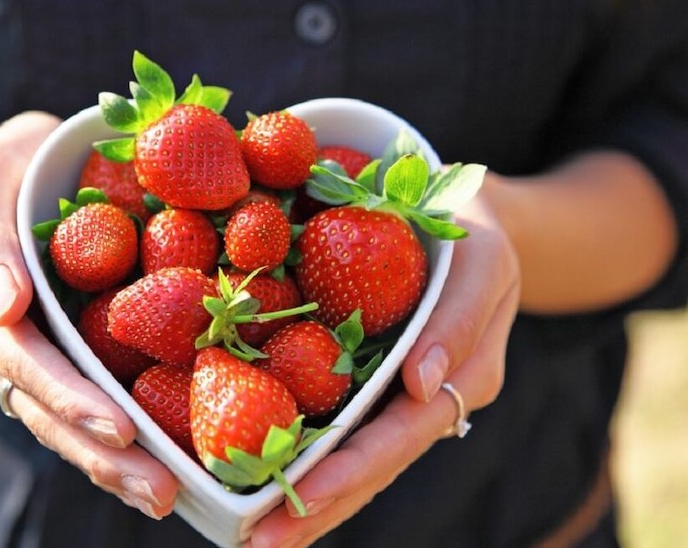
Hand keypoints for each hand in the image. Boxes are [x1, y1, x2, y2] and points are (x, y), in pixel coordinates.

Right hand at [0, 111, 178, 518]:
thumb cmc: (3, 168)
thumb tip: (5, 306)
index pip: (17, 354)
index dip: (66, 393)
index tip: (118, 426)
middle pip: (38, 405)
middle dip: (97, 448)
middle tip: (158, 487)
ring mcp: (8, 357)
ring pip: (53, 421)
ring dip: (108, 463)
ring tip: (163, 496)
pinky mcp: (40, 362)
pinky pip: (69, 407)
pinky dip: (108, 444)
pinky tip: (153, 471)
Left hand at [246, 177, 520, 546]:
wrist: (464, 220)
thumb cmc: (475, 236)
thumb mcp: (484, 264)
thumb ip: (459, 323)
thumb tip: (422, 386)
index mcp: (460, 383)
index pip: (399, 439)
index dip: (350, 472)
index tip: (300, 501)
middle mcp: (423, 402)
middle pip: (370, 468)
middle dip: (316, 508)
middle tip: (257, 544)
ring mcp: (394, 395)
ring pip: (350, 456)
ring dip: (304, 496)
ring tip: (250, 533)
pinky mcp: (367, 377)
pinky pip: (334, 419)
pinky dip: (300, 448)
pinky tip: (259, 469)